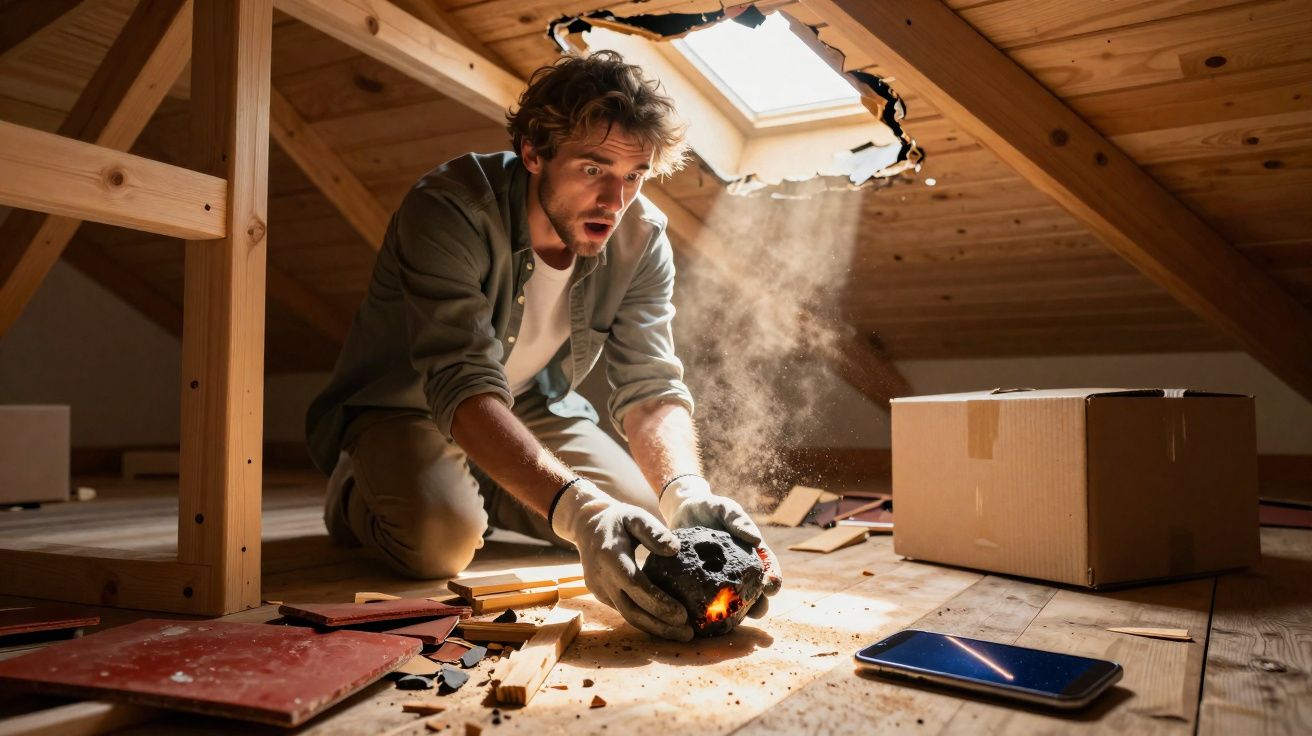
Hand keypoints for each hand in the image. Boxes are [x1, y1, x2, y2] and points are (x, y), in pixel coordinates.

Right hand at [551, 479, 693, 640]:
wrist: (586, 526)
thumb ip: (654, 531)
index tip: (682, 614)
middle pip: (632, 611)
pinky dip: (645, 620)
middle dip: (660, 626)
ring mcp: (599, 590)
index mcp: (610, 556)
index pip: (635, 586)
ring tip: (682, 634)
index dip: (658, 603)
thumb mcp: (635, 516)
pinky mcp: (601, 595)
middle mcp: (602, 578)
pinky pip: (624, 611)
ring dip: (655, 629)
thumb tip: (674, 549)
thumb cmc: (617, 519)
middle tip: (688, 633)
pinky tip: (666, 624)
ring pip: (628, 616)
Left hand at [659, 475, 782, 617]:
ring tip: (734, 620)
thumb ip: (738, 520)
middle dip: (759, 604)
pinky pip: (706, 600)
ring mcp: (719, 579)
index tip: (772, 587)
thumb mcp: (725, 508)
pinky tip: (704, 618)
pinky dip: (708, 611)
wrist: (682, 511)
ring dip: (736, 613)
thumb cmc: (710, 508)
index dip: (773, 580)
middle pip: (754, 592)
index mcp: (751, 554)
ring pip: (733, 601)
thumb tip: (756, 539)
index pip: (768, 569)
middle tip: (758, 611)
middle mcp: (739, 571)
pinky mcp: (699, 585)